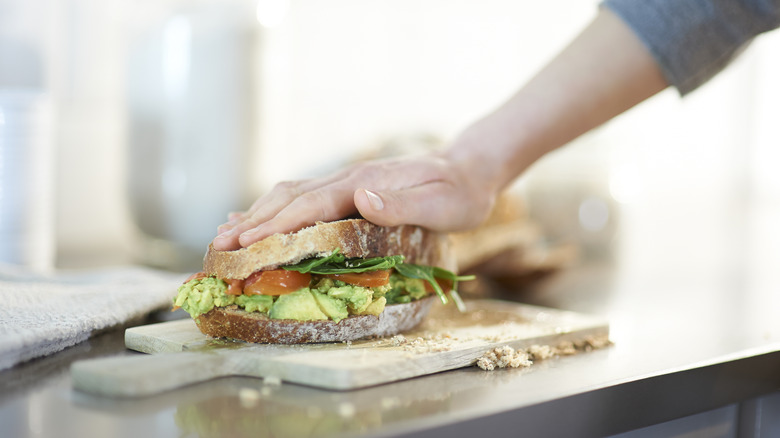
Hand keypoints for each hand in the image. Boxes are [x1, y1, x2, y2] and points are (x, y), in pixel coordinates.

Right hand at [211, 153, 496, 250]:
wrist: (469, 169)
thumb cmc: (460, 193)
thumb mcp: (443, 204)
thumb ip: (403, 203)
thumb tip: (361, 198)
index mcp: (364, 183)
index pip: (310, 205)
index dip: (274, 226)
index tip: (243, 243)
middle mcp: (348, 179)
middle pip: (289, 198)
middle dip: (253, 223)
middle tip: (219, 248)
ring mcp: (346, 182)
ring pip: (290, 195)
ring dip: (257, 216)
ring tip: (226, 236)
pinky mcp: (349, 190)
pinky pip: (303, 198)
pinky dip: (275, 211)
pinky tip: (260, 221)